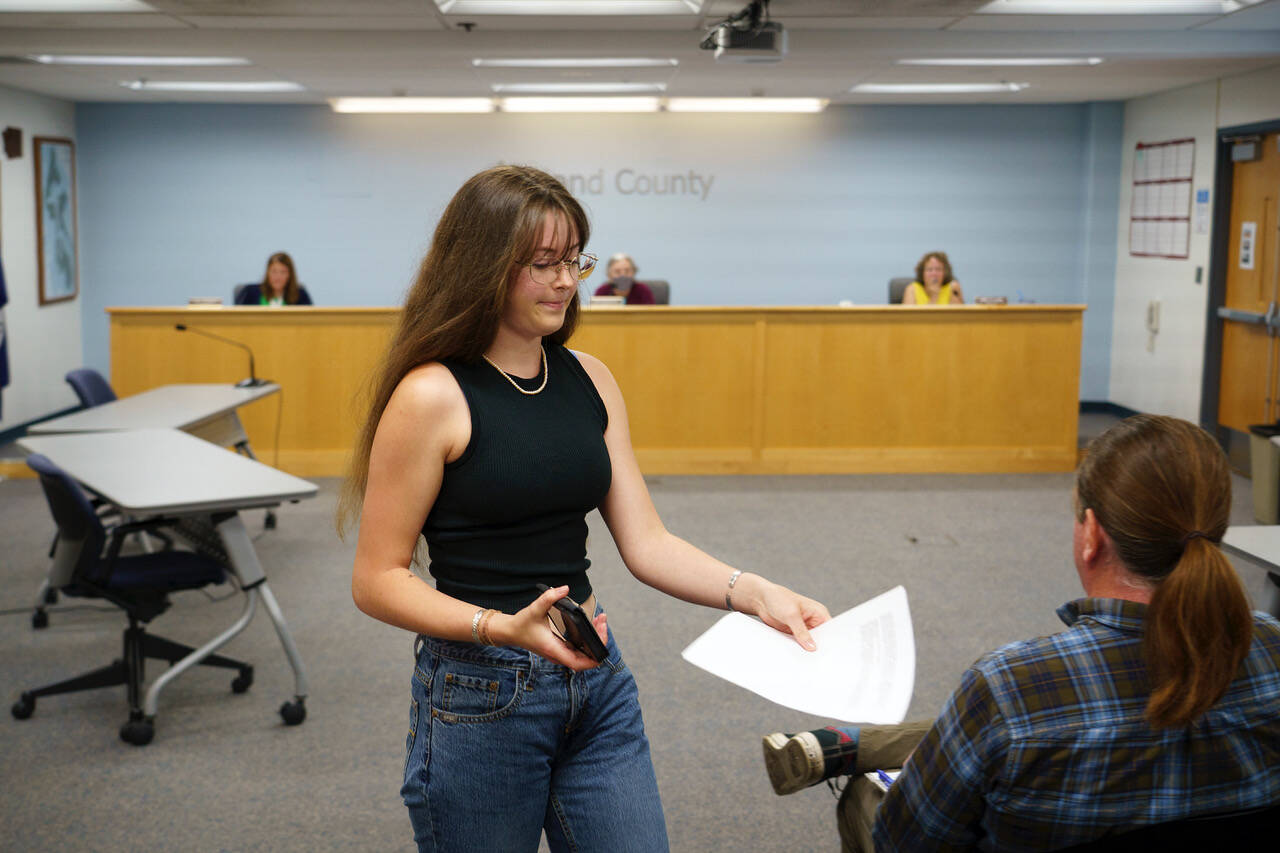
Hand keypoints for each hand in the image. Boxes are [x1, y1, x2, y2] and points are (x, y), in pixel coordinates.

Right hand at [490, 585, 606, 671]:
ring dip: (595, 640)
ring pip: (584, 655)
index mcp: (553, 649)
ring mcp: (560, 653)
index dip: (594, 657)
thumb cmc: (521, 624)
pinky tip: (591, 625)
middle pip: (586, 659)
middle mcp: (558, 655)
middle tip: (602, 621)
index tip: (601, 641)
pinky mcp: (560, 649)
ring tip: (600, 621)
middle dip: (599, 642)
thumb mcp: (534, 609)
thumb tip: (564, 589)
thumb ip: (549, 597)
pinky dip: (588, 640)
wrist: (511, 632)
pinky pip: (579, 650)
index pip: (579, 663)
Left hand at [744, 577, 829, 651]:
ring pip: (808, 643)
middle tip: (815, 659)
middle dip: (816, 647)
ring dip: (805, 649)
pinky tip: (795, 655)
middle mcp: (813, 621)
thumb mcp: (791, 615)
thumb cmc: (778, 598)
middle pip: (820, 639)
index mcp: (818, 612)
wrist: (760, 599)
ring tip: (804, 659)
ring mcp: (803, 628)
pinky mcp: (793, 633)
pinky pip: (798, 644)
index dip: (829, 642)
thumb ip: (801, 632)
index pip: (830, 630)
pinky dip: (797, 649)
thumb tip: (812, 647)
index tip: (827, 654)